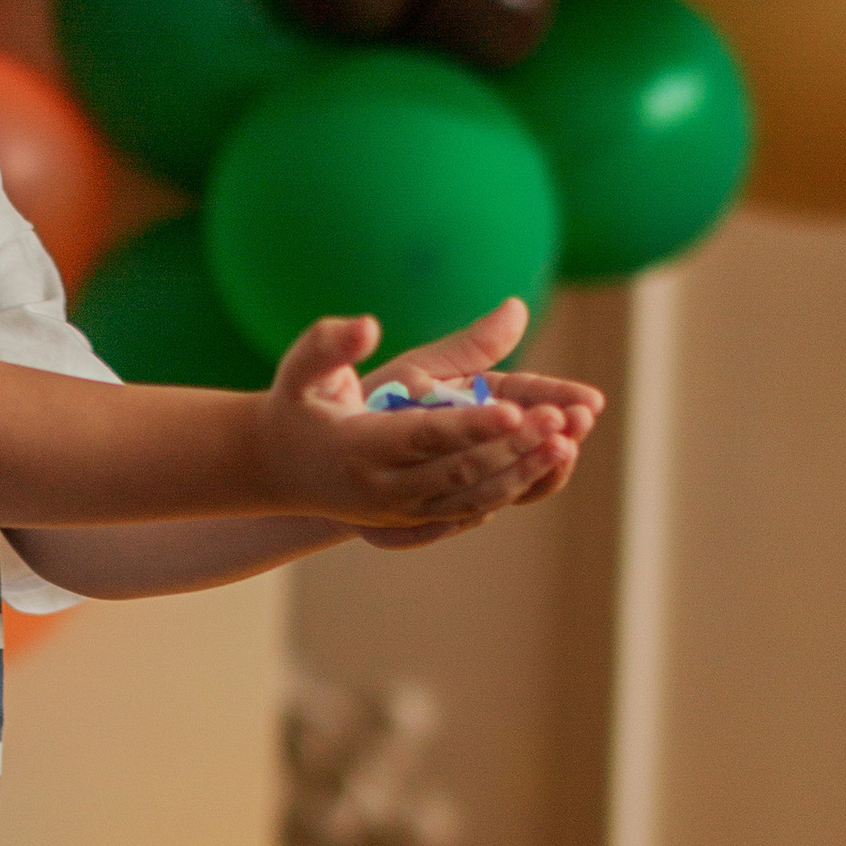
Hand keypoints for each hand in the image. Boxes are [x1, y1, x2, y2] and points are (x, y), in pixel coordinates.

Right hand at [252, 305, 581, 534]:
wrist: (275, 470)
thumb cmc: (294, 407)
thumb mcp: (301, 370)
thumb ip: (330, 344)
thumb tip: (368, 325)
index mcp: (358, 448)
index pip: (423, 437)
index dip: (470, 427)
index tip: (512, 410)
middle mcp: (384, 488)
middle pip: (459, 470)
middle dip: (513, 446)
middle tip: (562, 417)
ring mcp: (404, 510)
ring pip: (474, 496)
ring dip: (524, 470)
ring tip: (569, 440)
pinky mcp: (419, 519)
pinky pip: (475, 508)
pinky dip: (514, 487)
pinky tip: (549, 461)